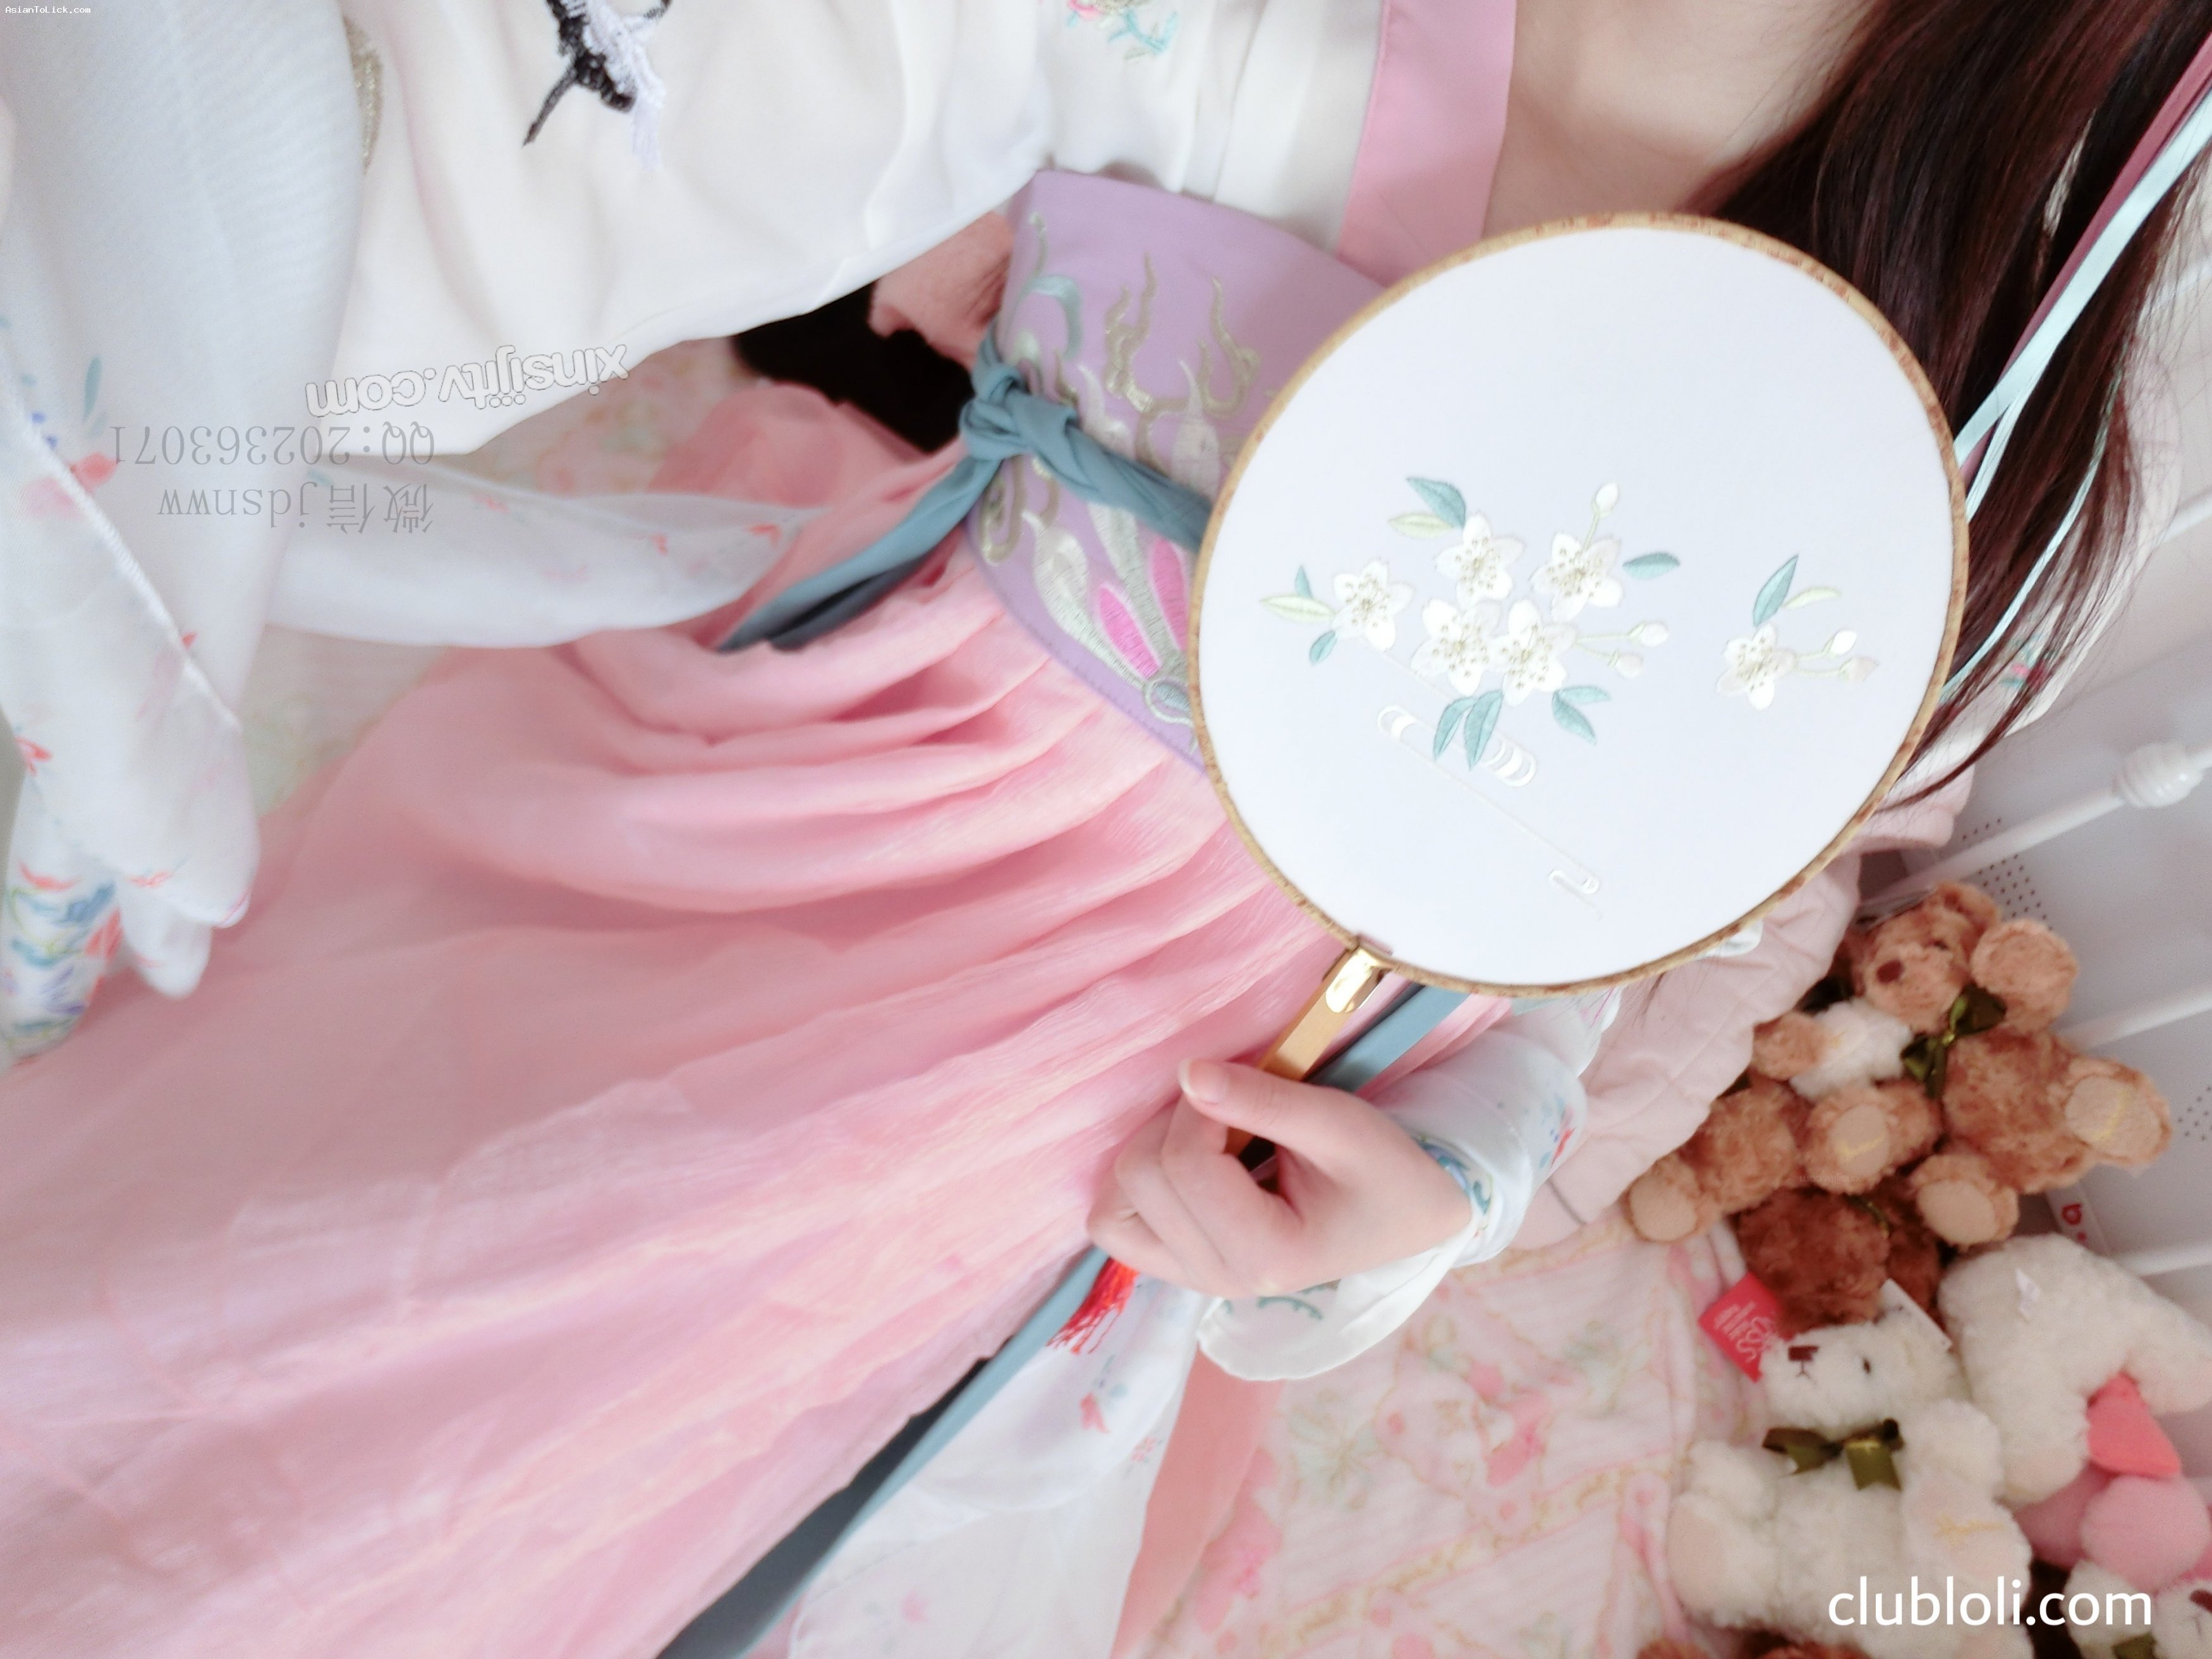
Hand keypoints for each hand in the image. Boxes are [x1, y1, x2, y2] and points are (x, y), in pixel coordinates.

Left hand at [1086, 1058, 1473, 1298]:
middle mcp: (1219, 1280)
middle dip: (1173, 1125)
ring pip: (1112, 1210)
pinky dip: (1137, 1185)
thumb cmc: (1381, 1169)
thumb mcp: (1338, 1123)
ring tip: (1207, 1138)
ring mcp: (1195, 1279)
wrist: (1403, 1211)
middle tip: (1229, 1112)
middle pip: (1138, 1180)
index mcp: (1265, 1255)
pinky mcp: (1181, 1267)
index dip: (1200, 1107)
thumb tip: (1188, 1074)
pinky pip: (1118, 1225)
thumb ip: (1262, 1100)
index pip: (1183, 1165)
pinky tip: (1184, 1164)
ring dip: (1148, 1153)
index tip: (1242, 1090)